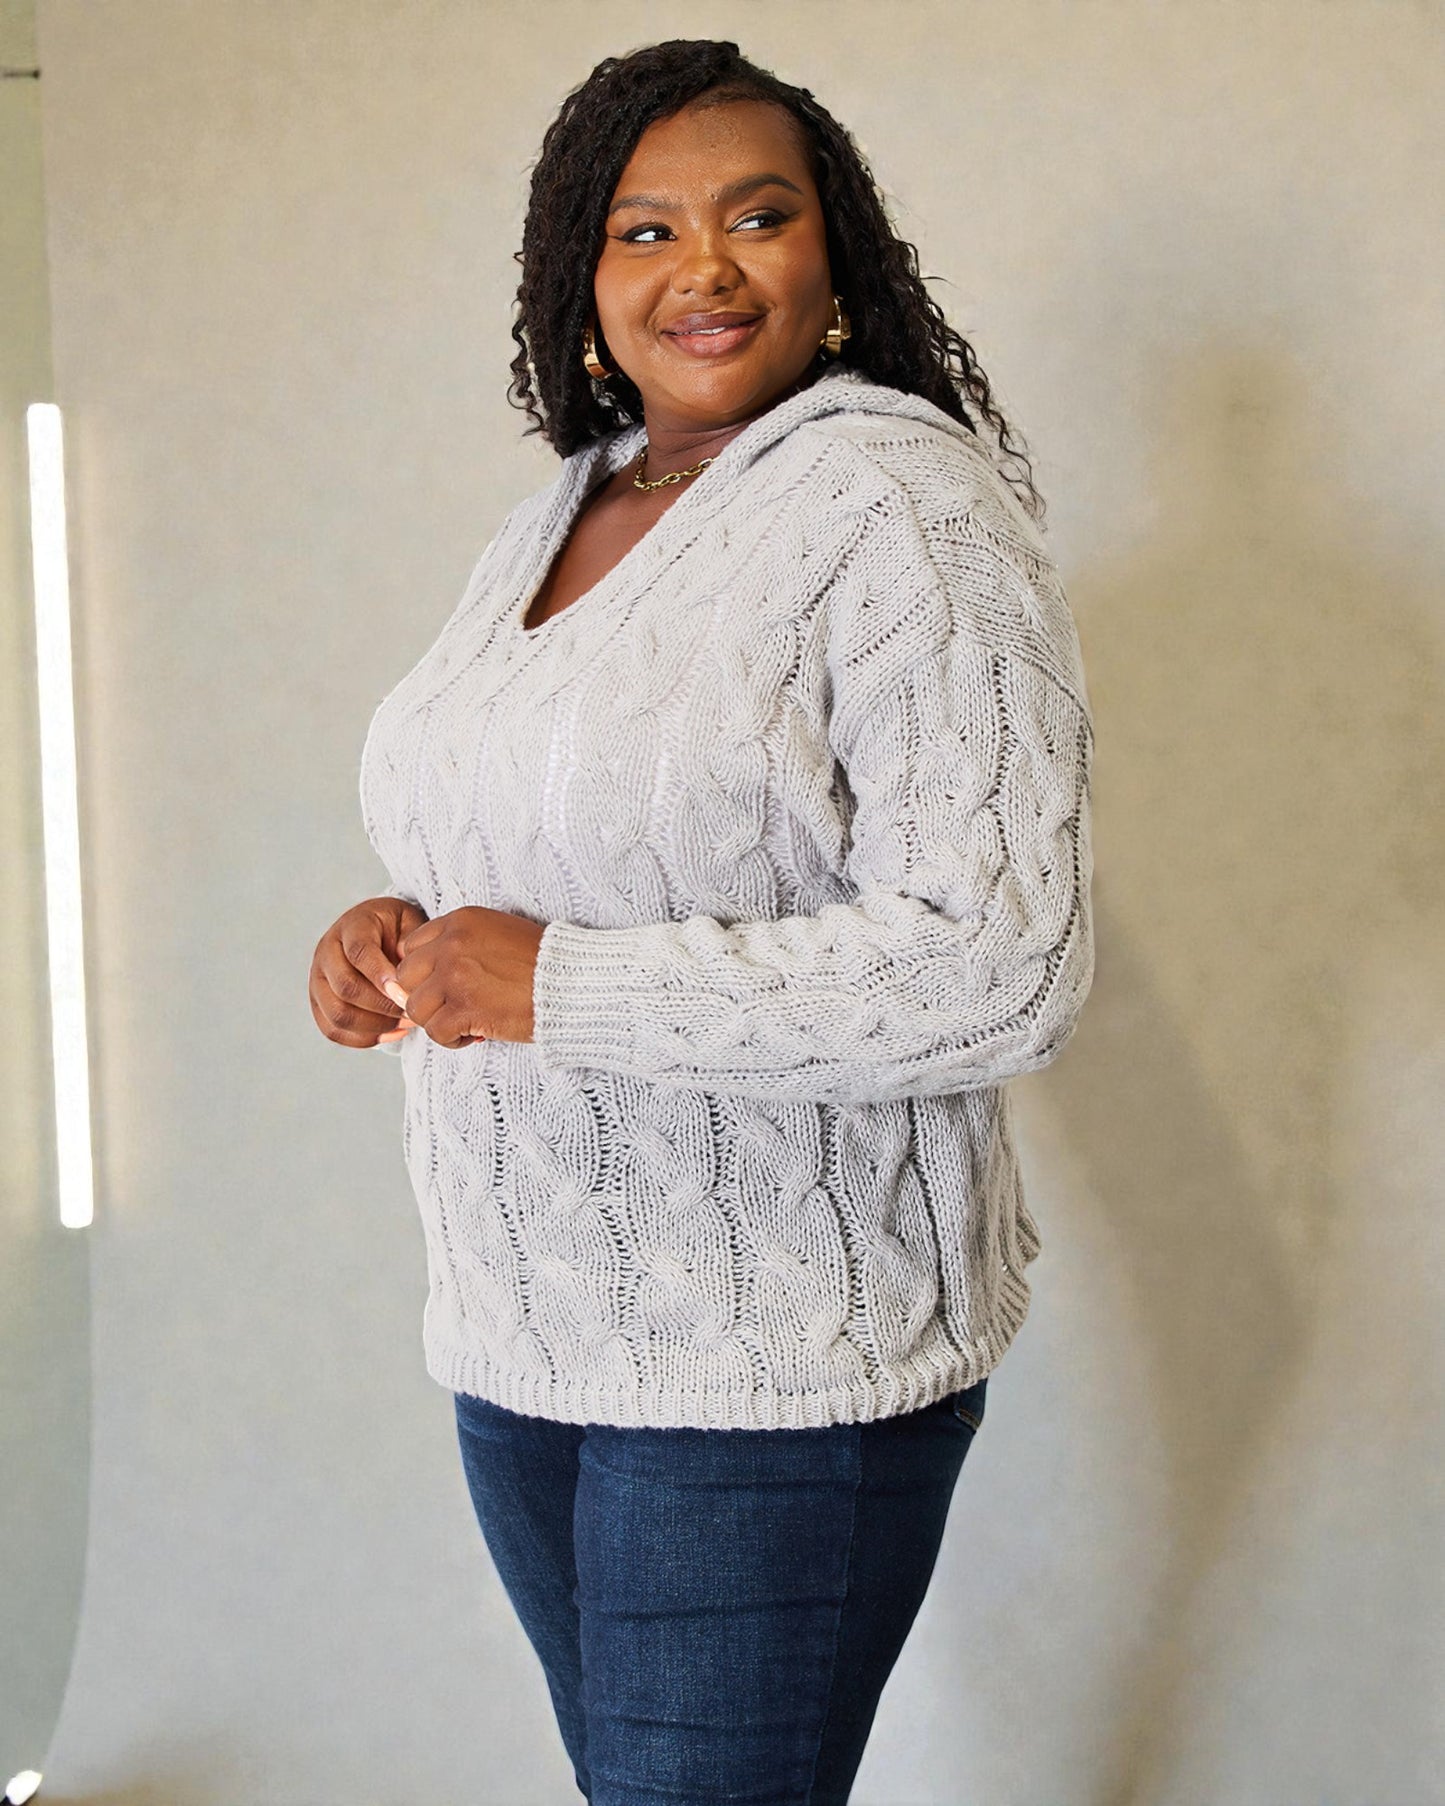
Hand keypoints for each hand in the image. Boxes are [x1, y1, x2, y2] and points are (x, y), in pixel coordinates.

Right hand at [309, 894, 427, 1048]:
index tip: (403, 992)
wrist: (377, 931)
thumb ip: (410, 943)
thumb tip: (404, 974)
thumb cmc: (397, 928)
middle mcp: (327, 952)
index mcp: (352, 926)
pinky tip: (392, 1032)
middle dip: (382, 1006)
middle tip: (411, 1012)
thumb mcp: (410, 922)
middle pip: (345, 988)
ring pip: (338, 1014)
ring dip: (375, 1026)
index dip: (380, 975)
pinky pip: (333, 1030)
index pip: (358, 952)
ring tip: (405, 1024)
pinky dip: (364, 1038)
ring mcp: (318, 979)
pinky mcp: (318, 1003)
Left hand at [392, 906, 545, 1048]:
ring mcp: (455, 976)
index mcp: (461, 921)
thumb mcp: (499, 933)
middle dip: (425, 997)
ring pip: (416, 1008)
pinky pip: (436, 1032)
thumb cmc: (543, 961)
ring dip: (437, 1021)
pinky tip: (475, 1034)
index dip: (423, 972)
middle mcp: (452, 945)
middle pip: (405, 977)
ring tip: (464, 1023)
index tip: (443, 985)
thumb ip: (462, 943)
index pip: (412, 946)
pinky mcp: (465, 1009)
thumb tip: (431, 972)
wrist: (572, 982)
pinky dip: (452, 1040)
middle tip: (450, 1007)